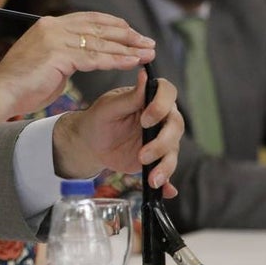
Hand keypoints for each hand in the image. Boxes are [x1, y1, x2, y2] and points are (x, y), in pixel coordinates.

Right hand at [0, 12, 155, 133]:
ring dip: (127, 48)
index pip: (87, 19)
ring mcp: (54, 39)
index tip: (131, 32)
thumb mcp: (46, 64)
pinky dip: (116, 60)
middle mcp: (52, 27)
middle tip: (147, 42)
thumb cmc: (20, 86)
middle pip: (98, 28)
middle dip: (126, 35)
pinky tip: (132, 62)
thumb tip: (80, 60)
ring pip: (100, 42)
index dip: (113, 24)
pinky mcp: (58, 54)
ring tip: (147, 53)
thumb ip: (64, 58)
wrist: (0, 93)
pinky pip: (95, 57)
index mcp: (48, 25)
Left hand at [52, 68, 180, 196]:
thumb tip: (144, 73)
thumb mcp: (109, 107)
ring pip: (174, 150)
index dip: (162, 105)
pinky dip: (168, 182)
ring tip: (151, 178)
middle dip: (162, 143)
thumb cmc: (98, 119)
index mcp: (149, 98)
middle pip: (176, 126)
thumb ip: (130, 96)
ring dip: (165, 165)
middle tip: (143, 155)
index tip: (146, 120)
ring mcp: (161, 139)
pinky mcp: (157, 159)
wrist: (90, 143)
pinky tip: (167, 191)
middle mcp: (161, 118)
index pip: (168, 93)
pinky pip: (167, 170)